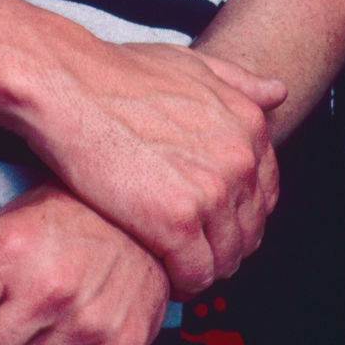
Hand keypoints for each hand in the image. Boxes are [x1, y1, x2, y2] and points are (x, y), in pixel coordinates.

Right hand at [20, 36, 284, 296]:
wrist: (67, 85)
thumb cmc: (116, 74)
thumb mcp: (188, 63)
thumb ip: (238, 81)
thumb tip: (277, 92)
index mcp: (247, 124)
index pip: (265, 192)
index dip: (235, 211)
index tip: (206, 217)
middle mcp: (239, 158)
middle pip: (248, 230)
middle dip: (219, 243)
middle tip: (185, 245)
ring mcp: (211, 192)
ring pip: (224, 259)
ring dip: (200, 266)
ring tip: (168, 259)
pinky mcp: (177, 223)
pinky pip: (194, 275)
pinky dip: (178, 281)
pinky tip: (156, 266)